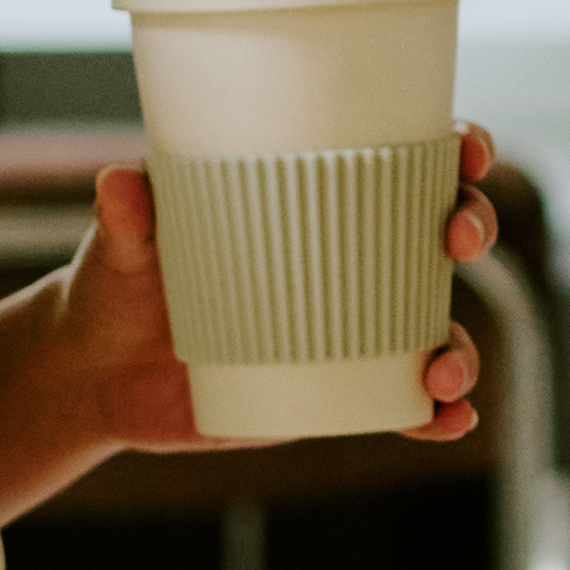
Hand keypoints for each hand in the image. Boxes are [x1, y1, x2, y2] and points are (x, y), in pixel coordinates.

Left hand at [23, 118, 501, 462]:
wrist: (96, 375)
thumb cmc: (115, 287)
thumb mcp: (121, 245)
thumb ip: (127, 215)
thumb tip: (120, 182)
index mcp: (311, 201)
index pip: (402, 161)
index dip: (455, 149)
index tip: (464, 151)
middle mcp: (345, 260)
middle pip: (441, 232)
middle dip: (474, 225)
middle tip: (456, 240)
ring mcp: (348, 329)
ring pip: (437, 326)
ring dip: (462, 347)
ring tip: (442, 372)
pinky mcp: (335, 393)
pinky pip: (402, 404)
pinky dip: (437, 414)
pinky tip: (449, 421)